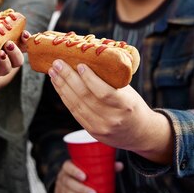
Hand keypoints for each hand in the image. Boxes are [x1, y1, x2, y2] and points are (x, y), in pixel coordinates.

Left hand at [48, 60, 173, 164]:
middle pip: (85, 97)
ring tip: (53, 72)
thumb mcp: (129, 92)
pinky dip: (64, 97)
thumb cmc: (133, 106)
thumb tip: (90, 58)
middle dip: (68, 78)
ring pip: (76, 105)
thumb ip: (111, 80)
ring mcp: (101, 127)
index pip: (104, 92)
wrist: (140, 133)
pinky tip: (58, 85)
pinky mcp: (92, 131)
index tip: (80, 64)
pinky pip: (75, 112)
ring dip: (62, 86)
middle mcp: (112, 118)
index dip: (90, 79)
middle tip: (57, 63)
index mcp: (126, 105)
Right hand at [54, 160, 123, 192]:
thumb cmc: (84, 171)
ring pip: (67, 192)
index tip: (85, 177)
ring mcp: (59, 185)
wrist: (71, 179)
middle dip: (81, 190)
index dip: (74, 171)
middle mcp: (62, 175)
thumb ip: (105, 165)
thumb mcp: (92, 167)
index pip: (68, 166)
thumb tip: (119, 165)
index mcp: (69, 165)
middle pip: (68, 182)